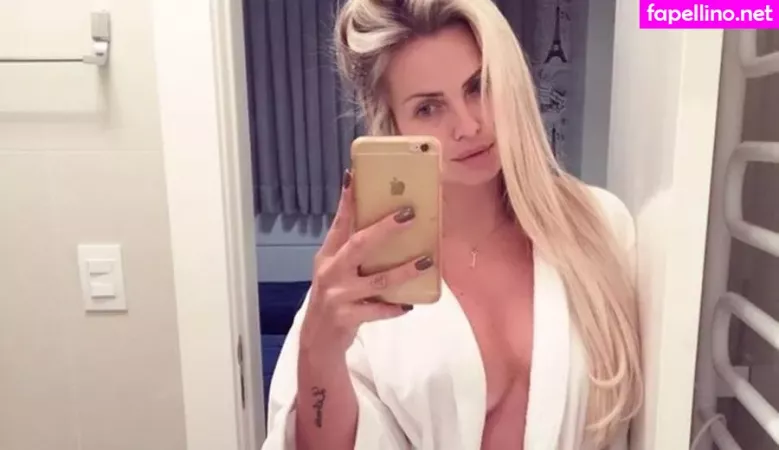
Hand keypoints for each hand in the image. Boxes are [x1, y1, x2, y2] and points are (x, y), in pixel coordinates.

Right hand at [299, 170, 433, 354]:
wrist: (317, 339)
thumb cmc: (334, 296)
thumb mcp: (334, 270)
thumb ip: (351, 250)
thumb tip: (385, 224)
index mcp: (328, 255)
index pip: (339, 222)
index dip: (347, 200)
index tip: (355, 176)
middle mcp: (330, 271)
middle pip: (359, 245)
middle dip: (385, 229)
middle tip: (409, 214)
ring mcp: (337, 295)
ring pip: (376, 280)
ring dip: (403, 270)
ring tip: (426, 260)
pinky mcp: (346, 318)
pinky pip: (377, 310)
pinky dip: (393, 307)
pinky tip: (409, 304)